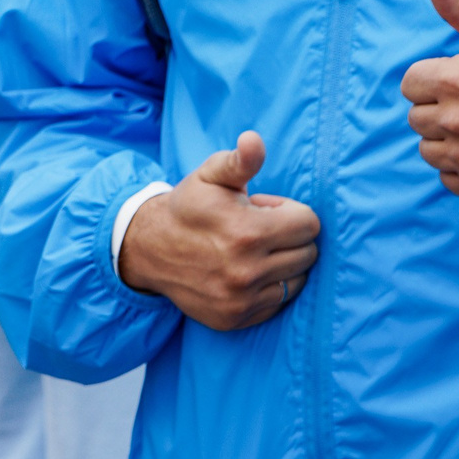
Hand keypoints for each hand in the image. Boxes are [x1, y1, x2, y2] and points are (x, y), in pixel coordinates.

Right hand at [117, 131, 320, 330]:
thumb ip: (241, 160)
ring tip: (255, 250)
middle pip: (308, 253)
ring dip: (285, 263)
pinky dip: (272, 286)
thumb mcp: (212, 174)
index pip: (309, 224)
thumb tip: (253, 140)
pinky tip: (250, 272)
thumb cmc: (189, 206)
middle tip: (260, 230)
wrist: (148, 249)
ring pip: (298, 279)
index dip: (291, 211)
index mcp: (247, 232)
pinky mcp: (233, 318)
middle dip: (291, 237)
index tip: (265, 210)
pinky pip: (278, 302)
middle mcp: (245, 271)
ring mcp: (239, 300)